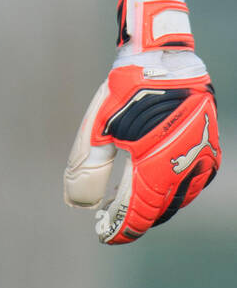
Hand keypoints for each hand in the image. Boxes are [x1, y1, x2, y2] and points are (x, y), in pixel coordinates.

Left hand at [64, 0, 219, 243]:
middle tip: (109, 219)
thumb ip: (88, 167)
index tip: (101, 233)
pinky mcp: (210, 148)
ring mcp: (203, 159)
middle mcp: (186, 167)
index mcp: (157, 165)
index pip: (137, 212)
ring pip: (177, 199)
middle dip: (134, 218)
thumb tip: (77, 203)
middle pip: (158, 210)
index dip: (119, 227)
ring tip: (127, 204)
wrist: (164, 54)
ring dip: (153, 205)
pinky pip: (192, 182)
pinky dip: (171, 189)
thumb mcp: (99, 125)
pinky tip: (153, 184)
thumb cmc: (128, 86)